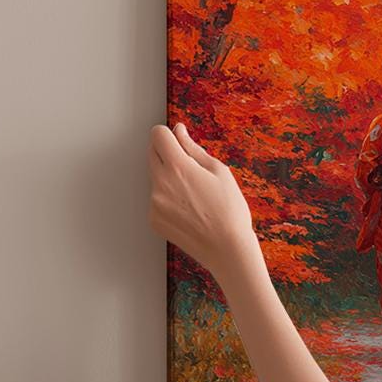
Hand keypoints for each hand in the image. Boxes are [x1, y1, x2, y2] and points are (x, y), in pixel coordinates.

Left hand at [149, 122, 260, 281]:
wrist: (227, 250)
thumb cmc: (230, 211)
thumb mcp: (219, 171)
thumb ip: (193, 148)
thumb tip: (179, 131)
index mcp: (177, 167)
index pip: (157, 135)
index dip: (169, 134)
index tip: (178, 140)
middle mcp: (160, 183)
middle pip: (151, 153)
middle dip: (167, 153)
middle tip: (190, 168)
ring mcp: (154, 203)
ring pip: (155, 177)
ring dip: (168, 177)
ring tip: (194, 195)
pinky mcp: (154, 219)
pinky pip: (156, 199)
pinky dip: (168, 199)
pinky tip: (189, 210)